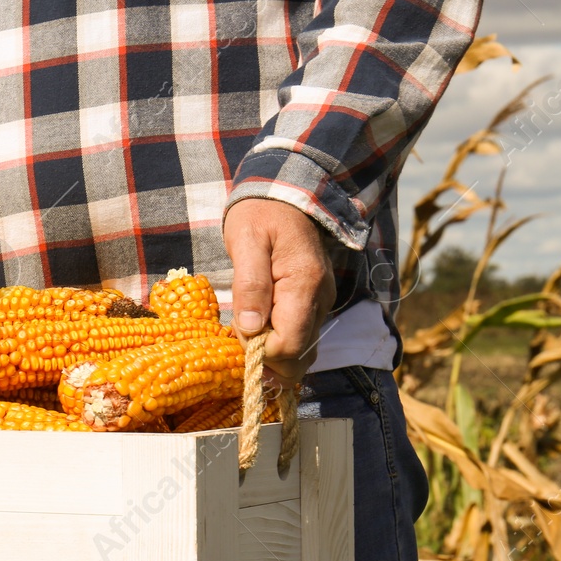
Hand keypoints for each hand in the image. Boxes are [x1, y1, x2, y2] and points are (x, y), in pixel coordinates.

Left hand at [224, 198, 336, 386]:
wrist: (284, 198)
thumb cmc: (260, 216)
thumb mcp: (246, 242)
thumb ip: (250, 285)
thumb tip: (252, 328)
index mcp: (305, 283)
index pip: (290, 343)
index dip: (261, 352)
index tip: (239, 334)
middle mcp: (321, 299)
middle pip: (300, 355)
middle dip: (268, 361)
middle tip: (240, 341)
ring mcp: (321, 304)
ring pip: (302, 352)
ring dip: (273, 357)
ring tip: (246, 335)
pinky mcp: (314, 306)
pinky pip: (300, 339)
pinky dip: (279, 346)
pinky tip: (258, 332)